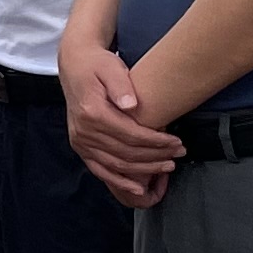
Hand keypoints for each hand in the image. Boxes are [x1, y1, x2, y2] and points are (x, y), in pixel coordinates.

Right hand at [59, 43, 180, 208]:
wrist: (75, 66)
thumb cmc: (97, 65)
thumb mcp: (111, 67)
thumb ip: (121, 85)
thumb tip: (131, 105)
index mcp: (92, 112)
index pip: (130, 135)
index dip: (156, 142)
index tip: (176, 142)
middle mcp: (84, 131)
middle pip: (125, 153)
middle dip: (155, 157)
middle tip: (178, 154)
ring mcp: (80, 142)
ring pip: (116, 165)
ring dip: (143, 170)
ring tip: (167, 166)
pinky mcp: (80, 147)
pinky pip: (100, 171)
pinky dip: (119, 181)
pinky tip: (138, 187)